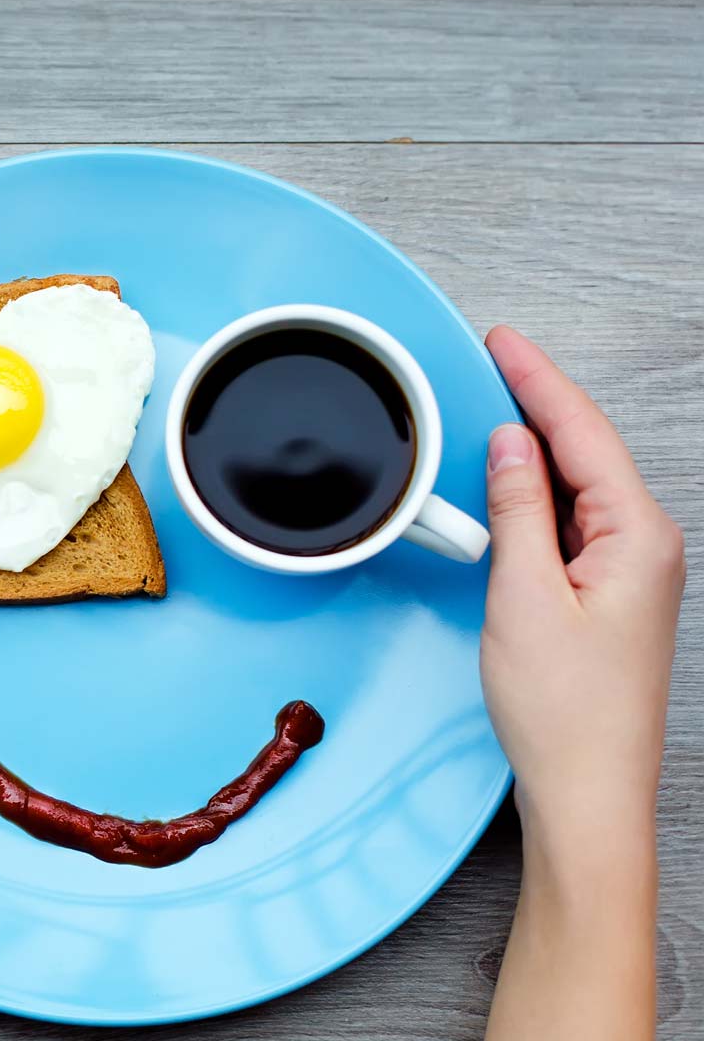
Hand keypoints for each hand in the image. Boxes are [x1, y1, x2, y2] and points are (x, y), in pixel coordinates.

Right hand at [480, 325, 683, 839]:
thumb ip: (518, 511)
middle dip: (538, 403)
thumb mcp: (523, 596)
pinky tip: (506, 490)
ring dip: (534, 451)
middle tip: (494, 361)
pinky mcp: (605, 597)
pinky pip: (568, 524)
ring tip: (491, 413)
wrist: (587, 791)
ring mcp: (627, 574)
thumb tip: (509, 447)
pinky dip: (534, 498)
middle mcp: (644, 548)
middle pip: (587, 452)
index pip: (582, 434)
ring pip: (577, 488)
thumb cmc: (565, 712)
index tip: (505, 343)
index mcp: (637, 538)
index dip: (539, 381)